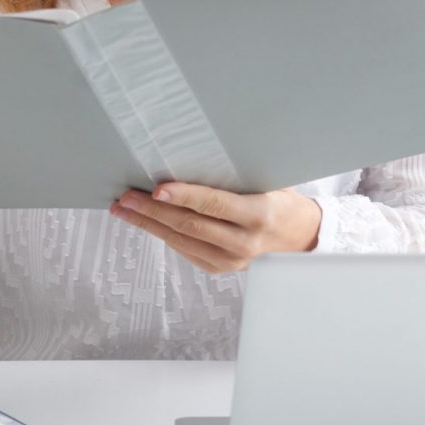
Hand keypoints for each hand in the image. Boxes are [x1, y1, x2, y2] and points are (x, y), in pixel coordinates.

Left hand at [108, 181, 320, 272]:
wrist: (299, 236)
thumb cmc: (279, 199)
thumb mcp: (266, 181)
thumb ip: (232, 177)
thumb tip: (188, 155)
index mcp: (258, 215)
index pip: (214, 205)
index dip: (184, 197)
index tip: (156, 189)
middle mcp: (244, 243)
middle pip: (190, 226)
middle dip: (153, 212)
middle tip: (126, 198)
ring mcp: (232, 260)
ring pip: (181, 241)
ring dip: (149, 225)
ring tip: (124, 209)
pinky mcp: (221, 268)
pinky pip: (185, 250)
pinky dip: (164, 234)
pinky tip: (146, 222)